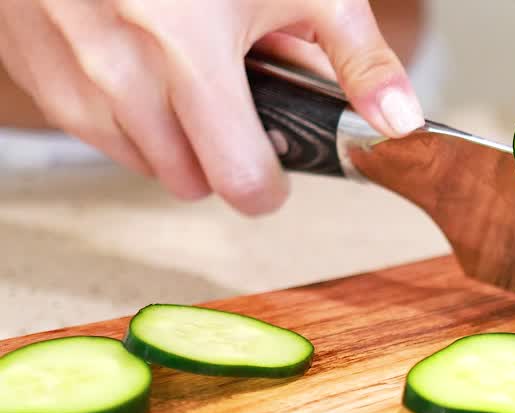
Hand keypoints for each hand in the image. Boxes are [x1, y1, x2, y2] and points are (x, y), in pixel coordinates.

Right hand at [0, 1, 425, 215]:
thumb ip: (355, 56)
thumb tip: (397, 121)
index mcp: (189, 43)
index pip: (234, 175)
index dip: (265, 187)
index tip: (275, 177)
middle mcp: (117, 59)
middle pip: (183, 177)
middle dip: (219, 158)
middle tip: (236, 107)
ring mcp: (63, 57)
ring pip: (130, 156)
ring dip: (167, 139)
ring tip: (189, 76)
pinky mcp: (28, 52)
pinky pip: (79, 119)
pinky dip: (115, 109)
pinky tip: (140, 63)